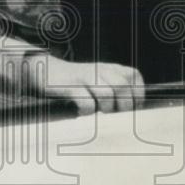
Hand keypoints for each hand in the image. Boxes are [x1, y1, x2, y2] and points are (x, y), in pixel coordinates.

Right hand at [25, 54, 144, 115]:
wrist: (48, 71)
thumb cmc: (78, 83)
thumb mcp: (100, 79)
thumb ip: (116, 90)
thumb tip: (132, 113)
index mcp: (110, 67)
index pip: (133, 76)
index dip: (137, 95)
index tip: (132, 110)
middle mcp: (100, 69)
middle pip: (122, 86)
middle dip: (124, 106)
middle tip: (116, 117)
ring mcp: (85, 77)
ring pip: (107, 94)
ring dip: (106, 109)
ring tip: (100, 115)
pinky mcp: (70, 86)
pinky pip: (86, 102)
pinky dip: (88, 112)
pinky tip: (83, 113)